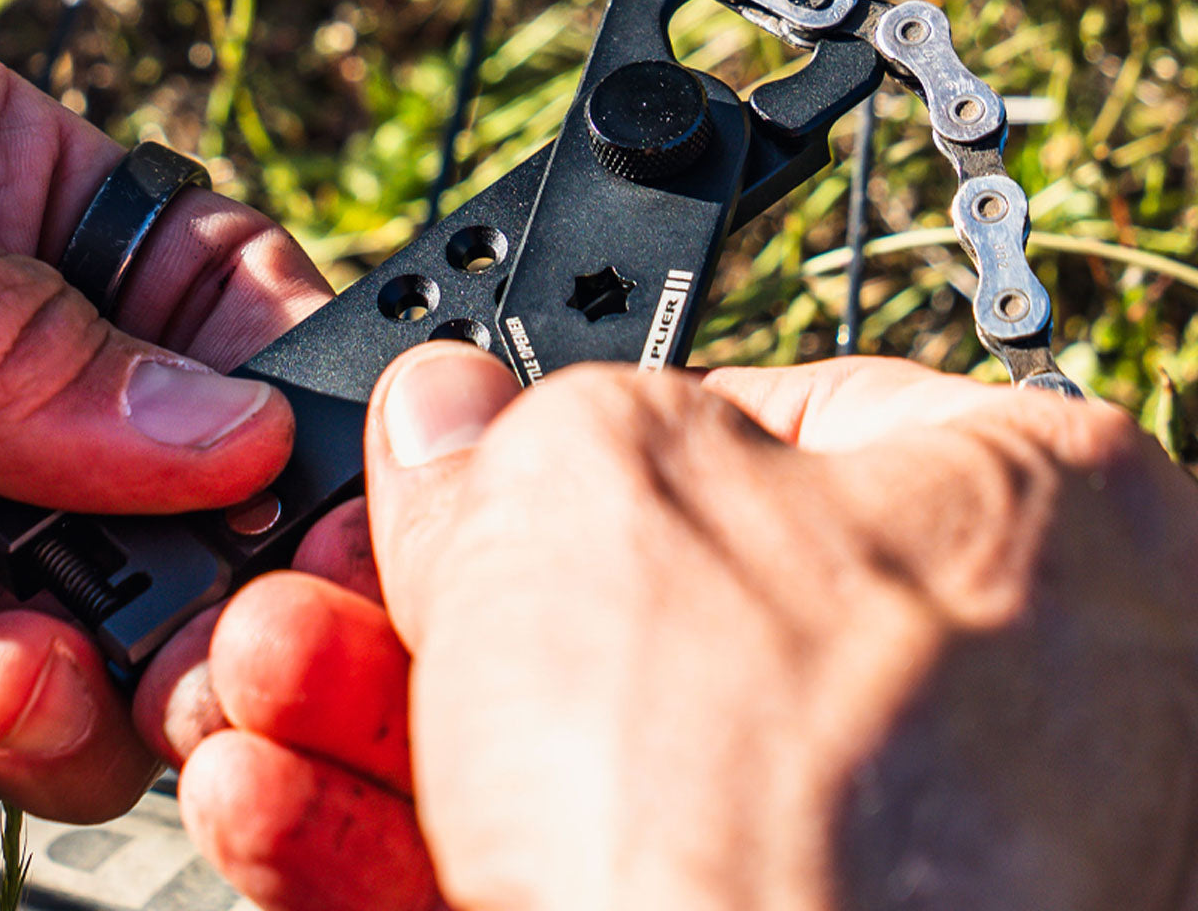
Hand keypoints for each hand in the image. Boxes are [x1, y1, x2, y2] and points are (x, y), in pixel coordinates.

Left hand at [0, 64, 335, 820]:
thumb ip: (52, 329)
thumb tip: (236, 440)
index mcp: (87, 247)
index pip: (267, 338)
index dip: (320, 436)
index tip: (342, 532)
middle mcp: (65, 395)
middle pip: (223, 516)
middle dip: (250, 597)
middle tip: (245, 656)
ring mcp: (10, 513)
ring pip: (129, 638)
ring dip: (141, 685)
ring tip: (100, 683)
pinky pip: (17, 700)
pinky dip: (28, 719)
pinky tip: (13, 689)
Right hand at [179, 345, 1197, 910]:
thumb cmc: (775, 780)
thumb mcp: (592, 492)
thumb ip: (517, 434)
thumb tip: (453, 416)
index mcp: (1012, 508)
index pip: (771, 420)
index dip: (592, 436)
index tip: (472, 465)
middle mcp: (993, 690)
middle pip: (655, 605)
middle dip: (441, 597)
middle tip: (329, 588)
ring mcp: (900, 854)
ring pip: (595, 754)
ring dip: (390, 719)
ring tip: (267, 692)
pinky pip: (587, 874)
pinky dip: (414, 843)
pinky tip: (288, 808)